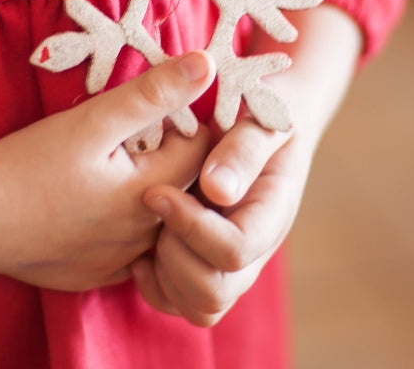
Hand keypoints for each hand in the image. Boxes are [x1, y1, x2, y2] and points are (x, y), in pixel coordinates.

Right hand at [0, 51, 215, 291]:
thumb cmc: (28, 165)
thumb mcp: (94, 120)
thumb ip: (154, 92)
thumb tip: (207, 64)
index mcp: (153, 197)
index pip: (203, 153)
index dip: (186, 121)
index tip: (159, 106)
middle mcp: (145, 239)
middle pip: (183, 186)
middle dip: (169, 153)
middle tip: (133, 130)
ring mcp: (119, 263)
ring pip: (157, 217)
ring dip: (147, 186)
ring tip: (112, 161)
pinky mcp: (94, 275)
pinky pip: (129, 245)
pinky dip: (122, 219)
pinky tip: (91, 199)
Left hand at [131, 115, 310, 325]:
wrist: (269, 110)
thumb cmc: (264, 106)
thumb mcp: (261, 117)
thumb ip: (243, 149)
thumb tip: (218, 190)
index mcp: (271, 212)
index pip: (235, 249)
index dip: (191, 227)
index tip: (157, 192)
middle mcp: (257, 247)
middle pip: (215, 291)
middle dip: (174, 255)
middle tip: (155, 208)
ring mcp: (234, 262)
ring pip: (200, 307)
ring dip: (165, 274)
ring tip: (150, 228)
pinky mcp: (209, 263)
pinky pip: (183, 304)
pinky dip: (157, 287)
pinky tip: (142, 250)